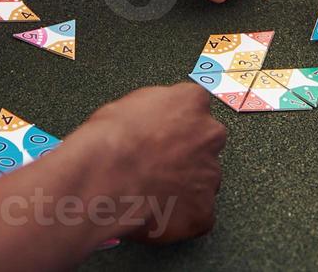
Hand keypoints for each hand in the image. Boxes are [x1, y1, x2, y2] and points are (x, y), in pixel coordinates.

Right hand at [77, 83, 225, 241]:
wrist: (107, 177)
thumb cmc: (111, 139)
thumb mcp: (130, 104)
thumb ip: (155, 111)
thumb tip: (154, 122)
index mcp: (192, 102)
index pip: (195, 110)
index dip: (175, 127)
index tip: (161, 137)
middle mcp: (209, 135)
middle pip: (204, 146)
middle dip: (186, 156)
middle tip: (157, 167)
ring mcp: (210, 175)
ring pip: (202, 182)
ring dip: (184, 187)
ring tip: (151, 193)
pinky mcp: (203, 210)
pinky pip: (196, 214)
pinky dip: (179, 216)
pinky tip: (156, 213)